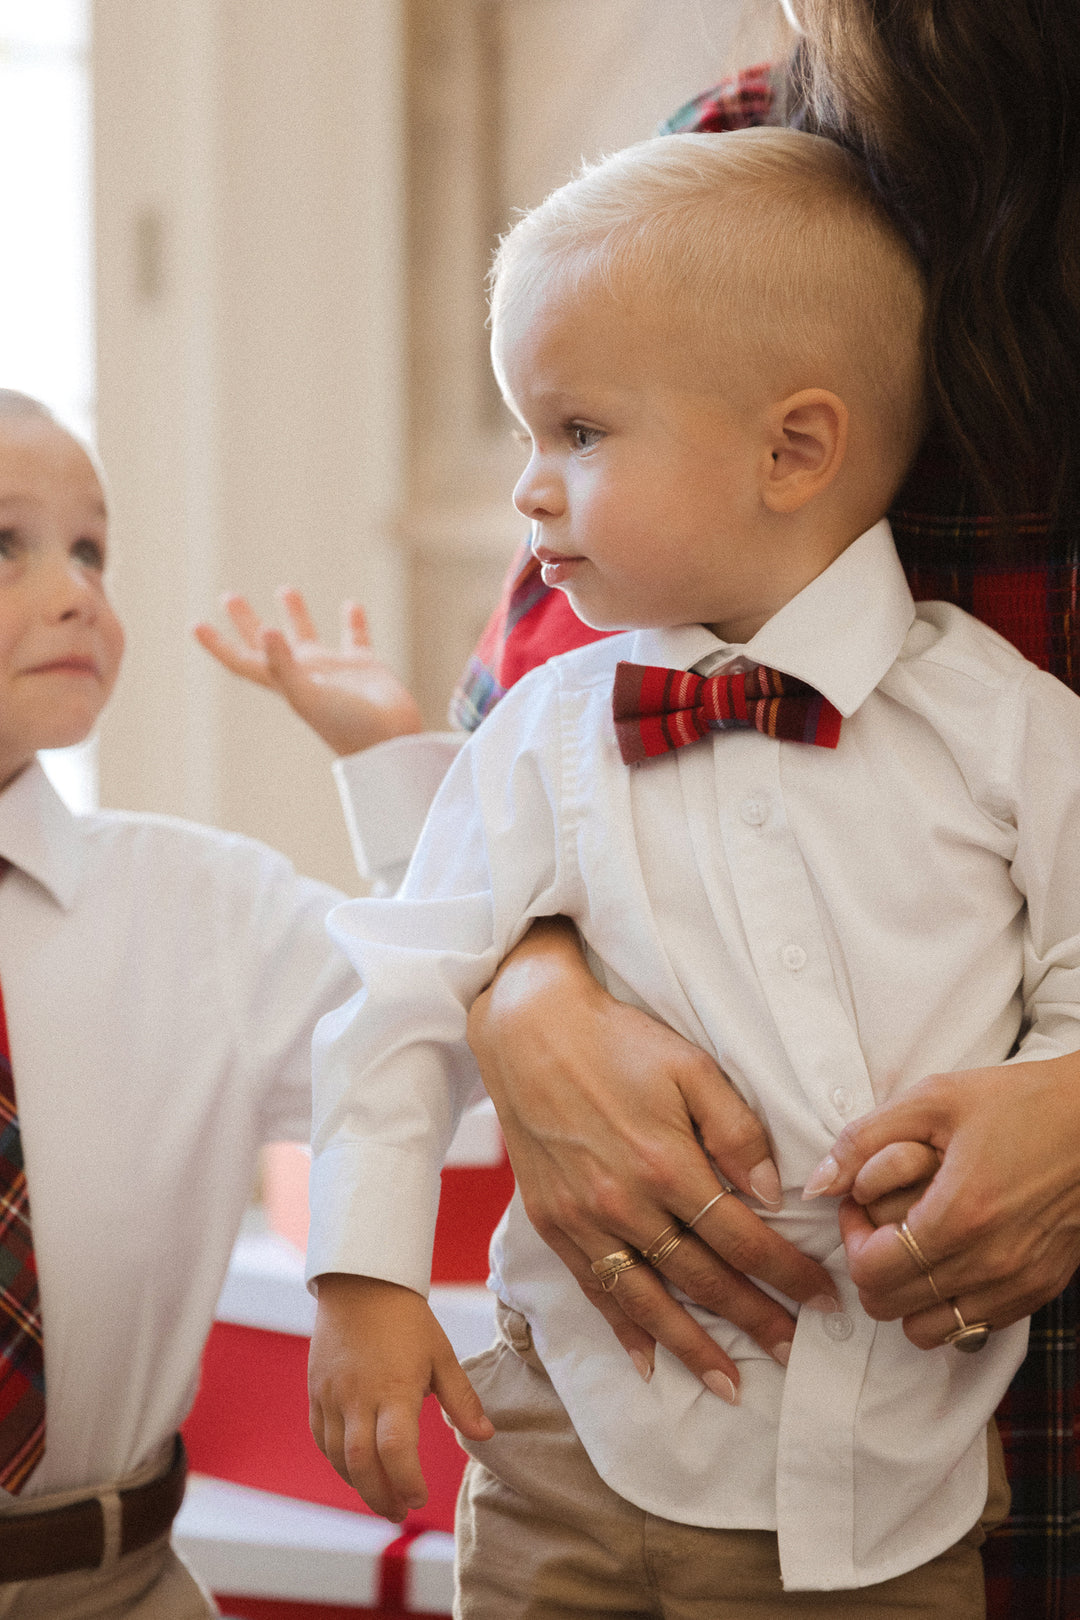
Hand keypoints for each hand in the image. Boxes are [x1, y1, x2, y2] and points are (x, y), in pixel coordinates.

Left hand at [194, 588, 422, 754]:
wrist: (390, 742)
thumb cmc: (346, 725)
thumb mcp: (308, 695)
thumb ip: (284, 664)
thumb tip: (264, 630)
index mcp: (283, 684)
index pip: (242, 661)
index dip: (218, 645)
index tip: (195, 625)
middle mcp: (303, 675)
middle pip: (266, 644)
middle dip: (246, 621)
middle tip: (228, 596)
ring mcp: (332, 671)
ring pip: (307, 637)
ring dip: (295, 615)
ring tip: (284, 588)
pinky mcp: (363, 667)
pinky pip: (354, 638)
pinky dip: (353, 622)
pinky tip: (350, 605)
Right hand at [308, 1273, 492, 1520]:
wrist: (360, 1282)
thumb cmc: (406, 1318)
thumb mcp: (441, 1354)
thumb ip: (461, 1399)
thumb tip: (486, 1435)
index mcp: (394, 1388)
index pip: (396, 1449)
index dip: (406, 1481)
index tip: (419, 1497)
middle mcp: (358, 1396)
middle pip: (362, 1463)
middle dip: (379, 1496)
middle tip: (397, 1513)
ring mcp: (332, 1395)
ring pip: (338, 1456)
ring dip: (358, 1484)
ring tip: (380, 1495)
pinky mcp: (316, 1391)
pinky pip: (321, 1438)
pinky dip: (337, 1461)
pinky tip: (355, 1468)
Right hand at [468, 919, 840, 1397]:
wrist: (529, 1030)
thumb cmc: (617, 1041)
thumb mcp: (690, 1066)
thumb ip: (736, 1130)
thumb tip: (770, 1195)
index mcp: (667, 1163)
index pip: (742, 1238)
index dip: (787, 1274)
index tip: (823, 1299)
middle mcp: (625, 1202)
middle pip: (703, 1278)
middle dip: (754, 1319)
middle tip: (794, 1349)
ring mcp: (584, 1219)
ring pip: (649, 1299)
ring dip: (693, 1346)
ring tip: (731, 1386)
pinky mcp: (553, 1222)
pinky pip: (594, 1288)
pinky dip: (622, 1329)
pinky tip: (648, 1361)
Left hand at [805, 1054, 1079, 1347]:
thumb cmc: (1017, 1102)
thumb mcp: (932, 1100)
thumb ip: (863, 1141)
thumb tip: (817, 1185)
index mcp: (960, 1215)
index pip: (871, 1272)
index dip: (851, 1238)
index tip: (858, 1204)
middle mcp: (991, 1263)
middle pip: (890, 1306)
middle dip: (871, 1264)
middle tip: (880, 1222)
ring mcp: (1019, 1284)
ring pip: (928, 1331)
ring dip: (907, 1293)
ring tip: (913, 1243)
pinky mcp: (1039, 1290)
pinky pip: (973, 1328)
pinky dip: (949, 1304)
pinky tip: (951, 1256)